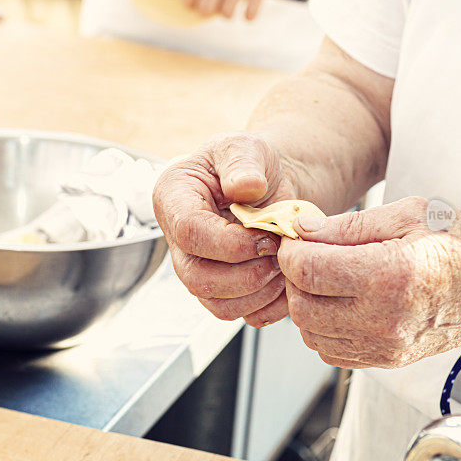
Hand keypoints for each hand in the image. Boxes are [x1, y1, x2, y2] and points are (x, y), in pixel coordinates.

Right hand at [153, 133, 298, 326]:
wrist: (270, 184)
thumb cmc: (251, 162)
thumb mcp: (247, 147)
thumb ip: (244, 163)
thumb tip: (246, 187)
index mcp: (173, 198)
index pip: (188, 232)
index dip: (230, 242)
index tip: (267, 235)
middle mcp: (178, 240)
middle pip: (197, 278)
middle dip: (246, 273)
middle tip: (279, 253)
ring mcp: (198, 268)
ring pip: (218, 304)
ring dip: (260, 291)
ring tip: (286, 263)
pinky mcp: (221, 290)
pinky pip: (241, 314)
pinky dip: (270, 304)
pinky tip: (286, 278)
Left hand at [181, 0, 296, 19]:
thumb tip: (191, 3)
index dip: (196, 2)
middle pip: (205, 10)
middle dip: (212, 9)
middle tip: (220, 1)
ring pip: (227, 14)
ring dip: (230, 11)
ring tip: (234, 2)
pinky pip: (249, 16)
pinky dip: (249, 15)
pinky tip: (251, 6)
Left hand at [278, 197, 460, 368]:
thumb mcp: (410, 214)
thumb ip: (349, 225)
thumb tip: (301, 230)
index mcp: (390, 274)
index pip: (306, 270)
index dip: (290, 250)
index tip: (298, 238)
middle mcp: (385, 319)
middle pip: (301, 307)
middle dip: (293, 278)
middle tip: (310, 255)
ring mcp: (385, 347)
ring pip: (310, 333)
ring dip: (306, 303)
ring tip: (328, 277)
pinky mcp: (385, 361)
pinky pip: (330, 351)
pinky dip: (323, 326)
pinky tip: (342, 301)